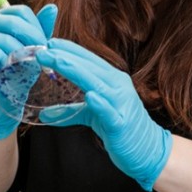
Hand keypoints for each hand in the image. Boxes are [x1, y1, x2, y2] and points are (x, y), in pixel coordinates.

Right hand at [0, 4, 57, 139]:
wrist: (0, 103)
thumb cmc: (16, 74)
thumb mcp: (32, 48)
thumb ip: (40, 28)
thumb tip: (52, 7)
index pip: (20, 12)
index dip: (35, 29)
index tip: (44, 47)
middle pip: (13, 23)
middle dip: (31, 42)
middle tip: (39, 59)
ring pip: (5, 39)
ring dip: (19, 57)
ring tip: (22, 69)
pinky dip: (5, 64)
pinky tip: (5, 71)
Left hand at [35, 38, 172, 190]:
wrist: (148, 149)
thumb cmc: (120, 127)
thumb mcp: (92, 115)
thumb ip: (70, 111)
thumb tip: (44, 114)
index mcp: (113, 80)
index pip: (89, 60)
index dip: (70, 50)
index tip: (50, 42)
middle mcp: (118, 87)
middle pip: (90, 67)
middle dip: (66, 56)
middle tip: (45, 49)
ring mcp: (121, 104)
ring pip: (97, 84)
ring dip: (76, 71)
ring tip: (58, 61)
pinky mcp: (121, 123)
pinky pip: (109, 111)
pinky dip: (100, 103)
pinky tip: (90, 96)